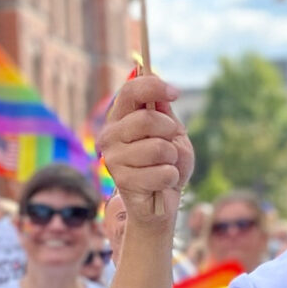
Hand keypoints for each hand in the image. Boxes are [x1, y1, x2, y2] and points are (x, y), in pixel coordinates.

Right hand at [102, 72, 194, 228]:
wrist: (162, 201)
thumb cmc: (167, 163)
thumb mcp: (172, 133)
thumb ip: (165, 113)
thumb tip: (160, 90)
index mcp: (120, 118)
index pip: (130, 91)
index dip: (153, 87)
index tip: (176, 93)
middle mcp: (111, 135)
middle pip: (147, 119)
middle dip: (170, 131)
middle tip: (171, 143)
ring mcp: (113, 158)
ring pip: (158, 148)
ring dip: (172, 158)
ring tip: (165, 166)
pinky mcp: (122, 181)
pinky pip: (162, 172)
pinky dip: (171, 177)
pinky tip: (162, 183)